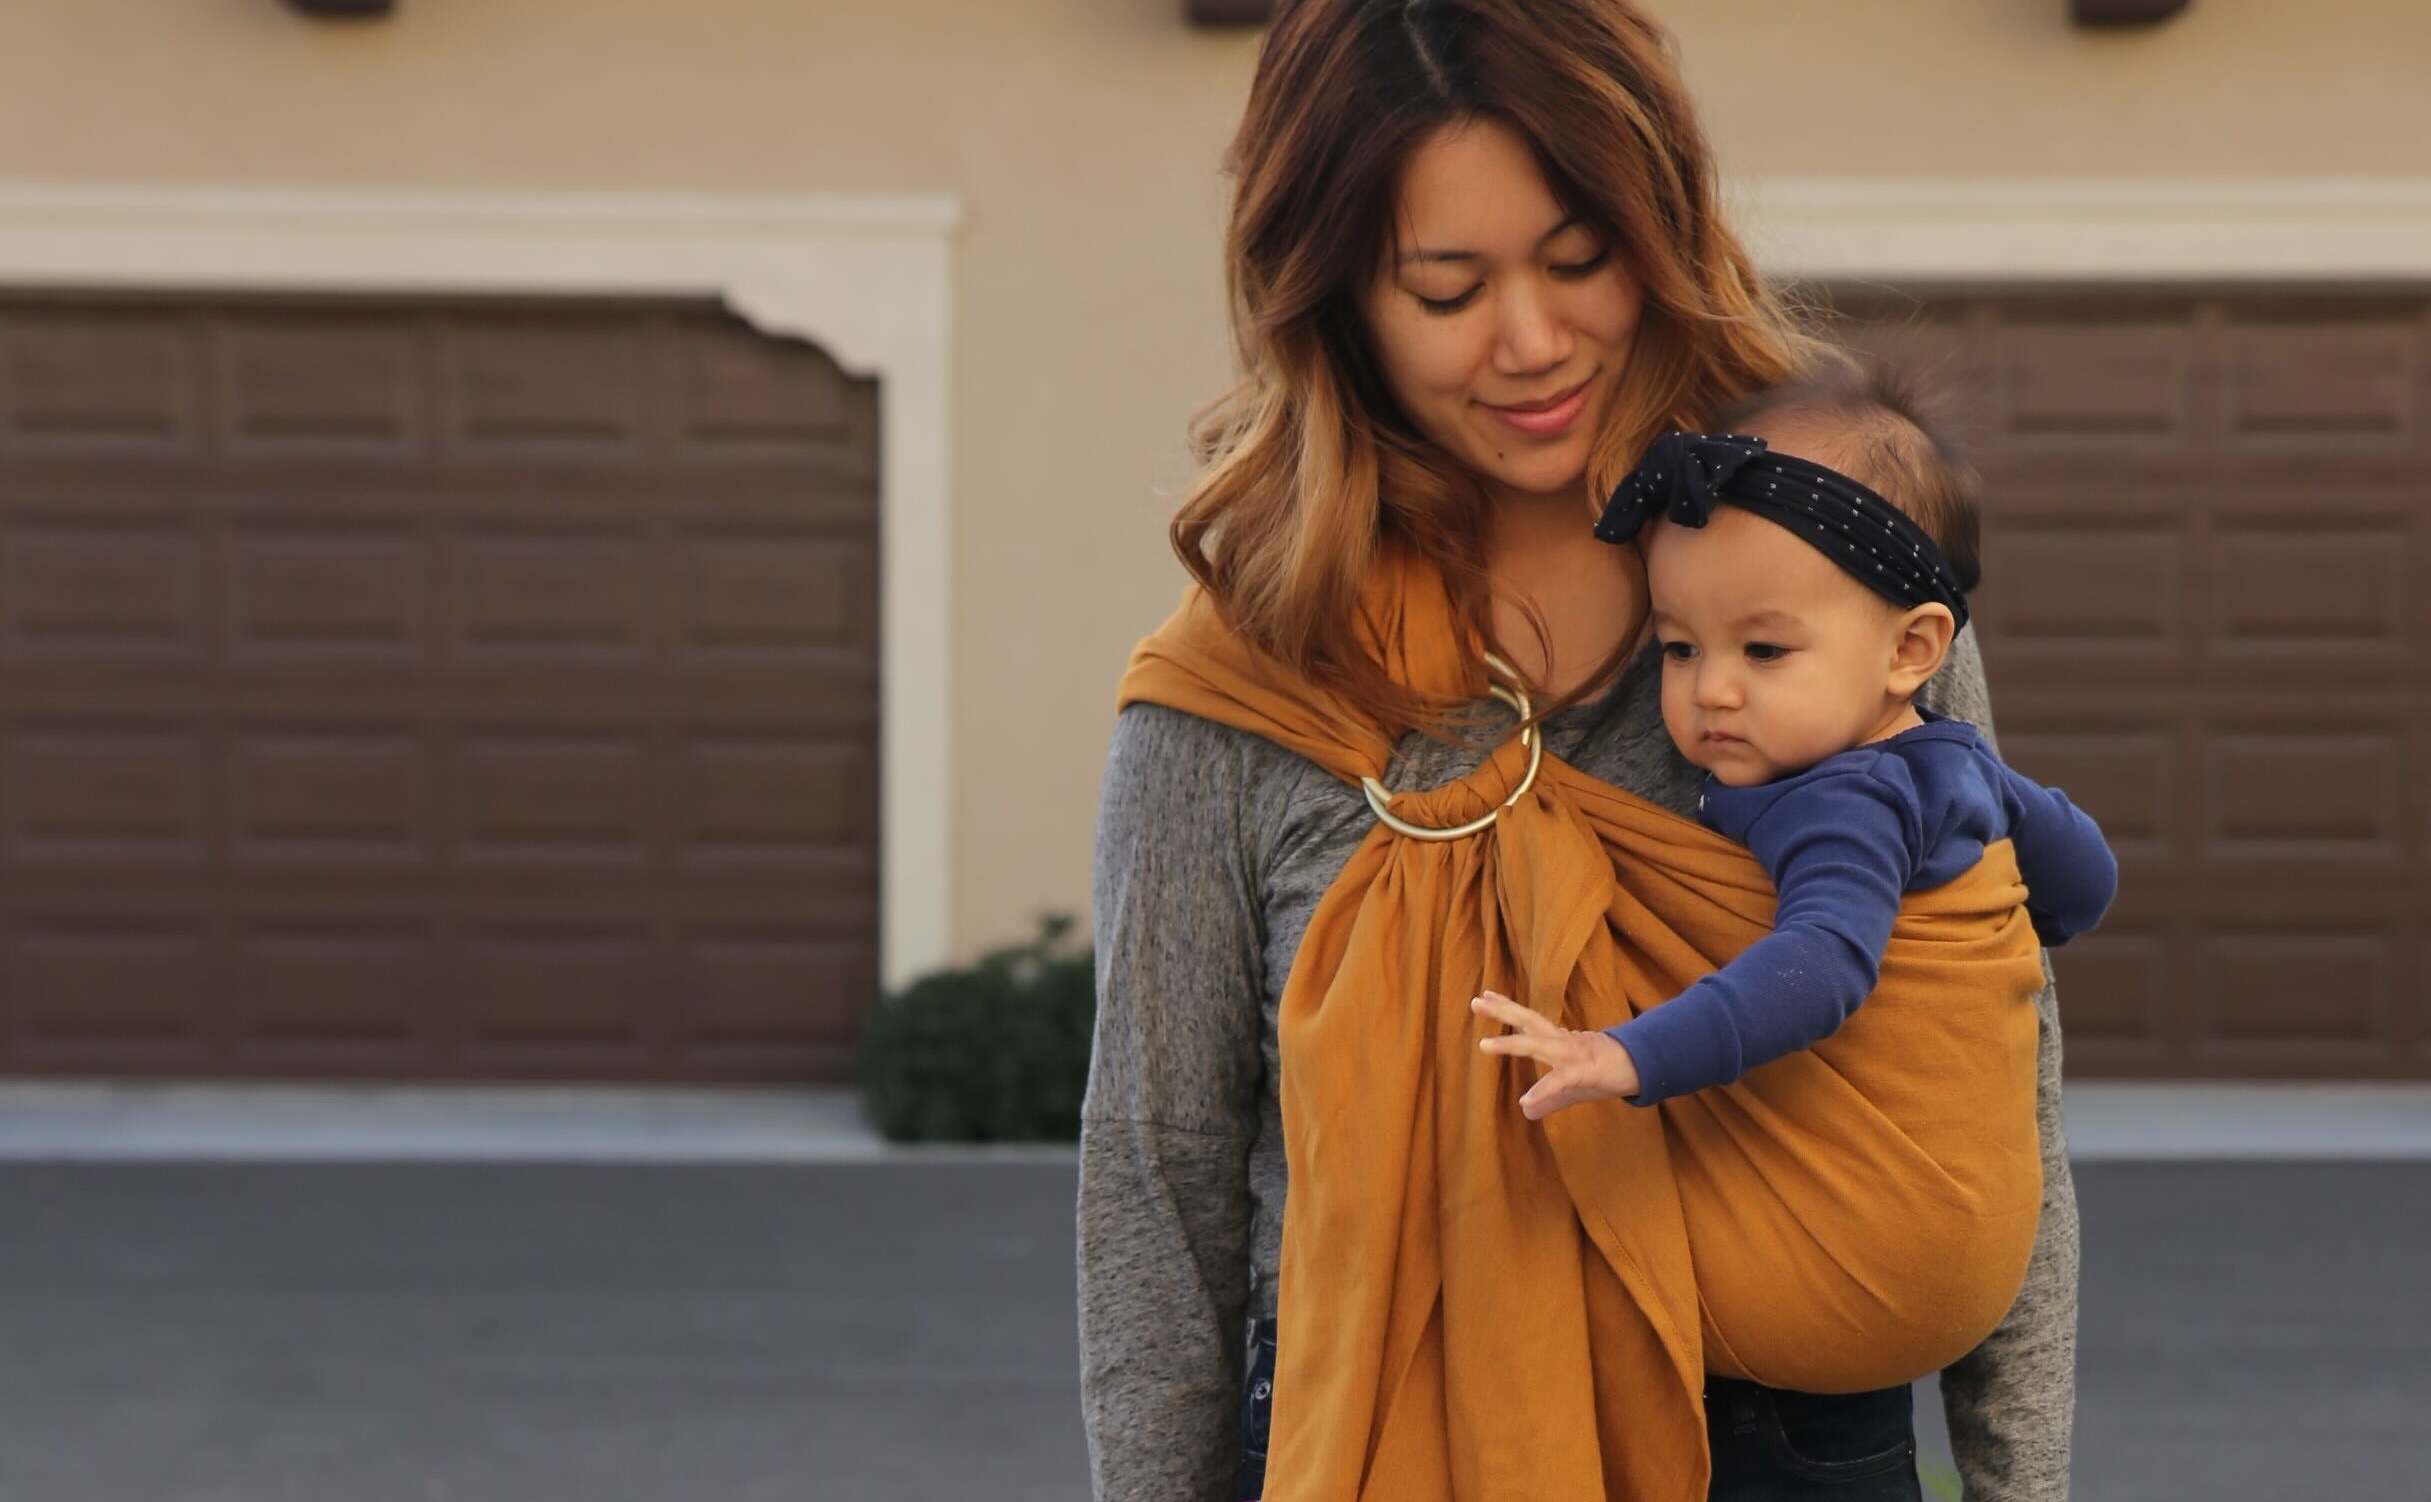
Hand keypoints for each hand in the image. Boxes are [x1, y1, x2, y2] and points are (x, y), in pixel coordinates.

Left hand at [1472, 991, 1640, 1119]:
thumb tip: (1526, 1112)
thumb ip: (1548, 1099)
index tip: (1485, 996)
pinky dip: (1543, 1091)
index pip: (1528, 1020)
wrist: (1641, 1070)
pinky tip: (1526, 1101)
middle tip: (1476, 1001)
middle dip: (1502, 1011)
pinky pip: (1561, 1081)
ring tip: (1484, 1045)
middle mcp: (1562, 1042)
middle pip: (1528, 1020)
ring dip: (1511, 1044)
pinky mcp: (1586, 1072)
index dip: (1506, 1008)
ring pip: (1538, 1044)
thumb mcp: (1572, 1090)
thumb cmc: (1604, 1075)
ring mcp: (1574, 1054)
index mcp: (1558, 1041)